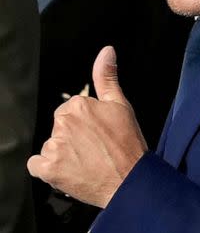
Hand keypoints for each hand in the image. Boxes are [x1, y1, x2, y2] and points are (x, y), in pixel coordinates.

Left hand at [28, 46, 147, 207]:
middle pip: (59, 127)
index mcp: (78, 105)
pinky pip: (37, 165)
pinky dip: (49, 169)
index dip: (86, 124)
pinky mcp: (48, 169)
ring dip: (63, 154)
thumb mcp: (121, 105)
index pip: (71, 111)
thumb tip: (107, 50)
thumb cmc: (128, 144)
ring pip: (51, 145)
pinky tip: (69, 170)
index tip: (99, 134)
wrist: (130, 181)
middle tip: (95, 149)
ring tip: (86, 162)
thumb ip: (107, 76)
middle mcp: (63, 123)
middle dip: (73, 137)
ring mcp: (55, 147)